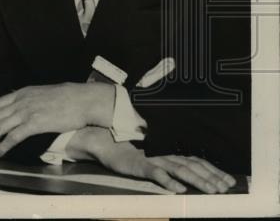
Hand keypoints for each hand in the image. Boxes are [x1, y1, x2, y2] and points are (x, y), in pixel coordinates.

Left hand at [0, 82, 112, 156]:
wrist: (82, 100)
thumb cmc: (66, 99)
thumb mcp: (40, 94)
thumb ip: (27, 101)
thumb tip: (19, 109)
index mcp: (20, 93)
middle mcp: (20, 101)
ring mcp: (27, 111)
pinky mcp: (35, 123)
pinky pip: (13, 136)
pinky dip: (3, 145)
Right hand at [70, 127, 235, 193]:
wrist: (103, 140)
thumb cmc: (126, 148)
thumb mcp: (150, 154)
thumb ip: (167, 160)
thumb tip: (186, 173)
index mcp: (169, 152)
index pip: (196, 161)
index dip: (214, 170)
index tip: (229, 181)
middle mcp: (164, 154)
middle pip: (193, 166)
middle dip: (212, 178)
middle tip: (227, 188)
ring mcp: (152, 159)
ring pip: (180, 170)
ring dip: (198, 181)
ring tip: (211, 191)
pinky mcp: (139, 165)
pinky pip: (155, 174)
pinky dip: (167, 181)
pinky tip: (178, 189)